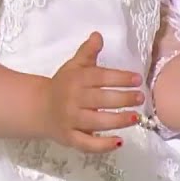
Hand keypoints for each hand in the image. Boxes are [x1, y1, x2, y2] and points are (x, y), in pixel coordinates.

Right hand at [42, 31, 144, 152]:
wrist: (39, 108)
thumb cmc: (62, 85)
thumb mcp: (74, 66)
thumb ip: (88, 52)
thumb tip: (98, 35)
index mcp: (76, 79)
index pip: (100, 77)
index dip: (120, 78)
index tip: (137, 79)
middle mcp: (73, 100)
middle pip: (101, 99)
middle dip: (123, 99)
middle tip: (141, 98)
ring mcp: (71, 120)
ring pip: (96, 122)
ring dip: (118, 121)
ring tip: (135, 117)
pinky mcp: (69, 138)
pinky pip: (86, 144)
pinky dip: (102, 145)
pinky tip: (119, 142)